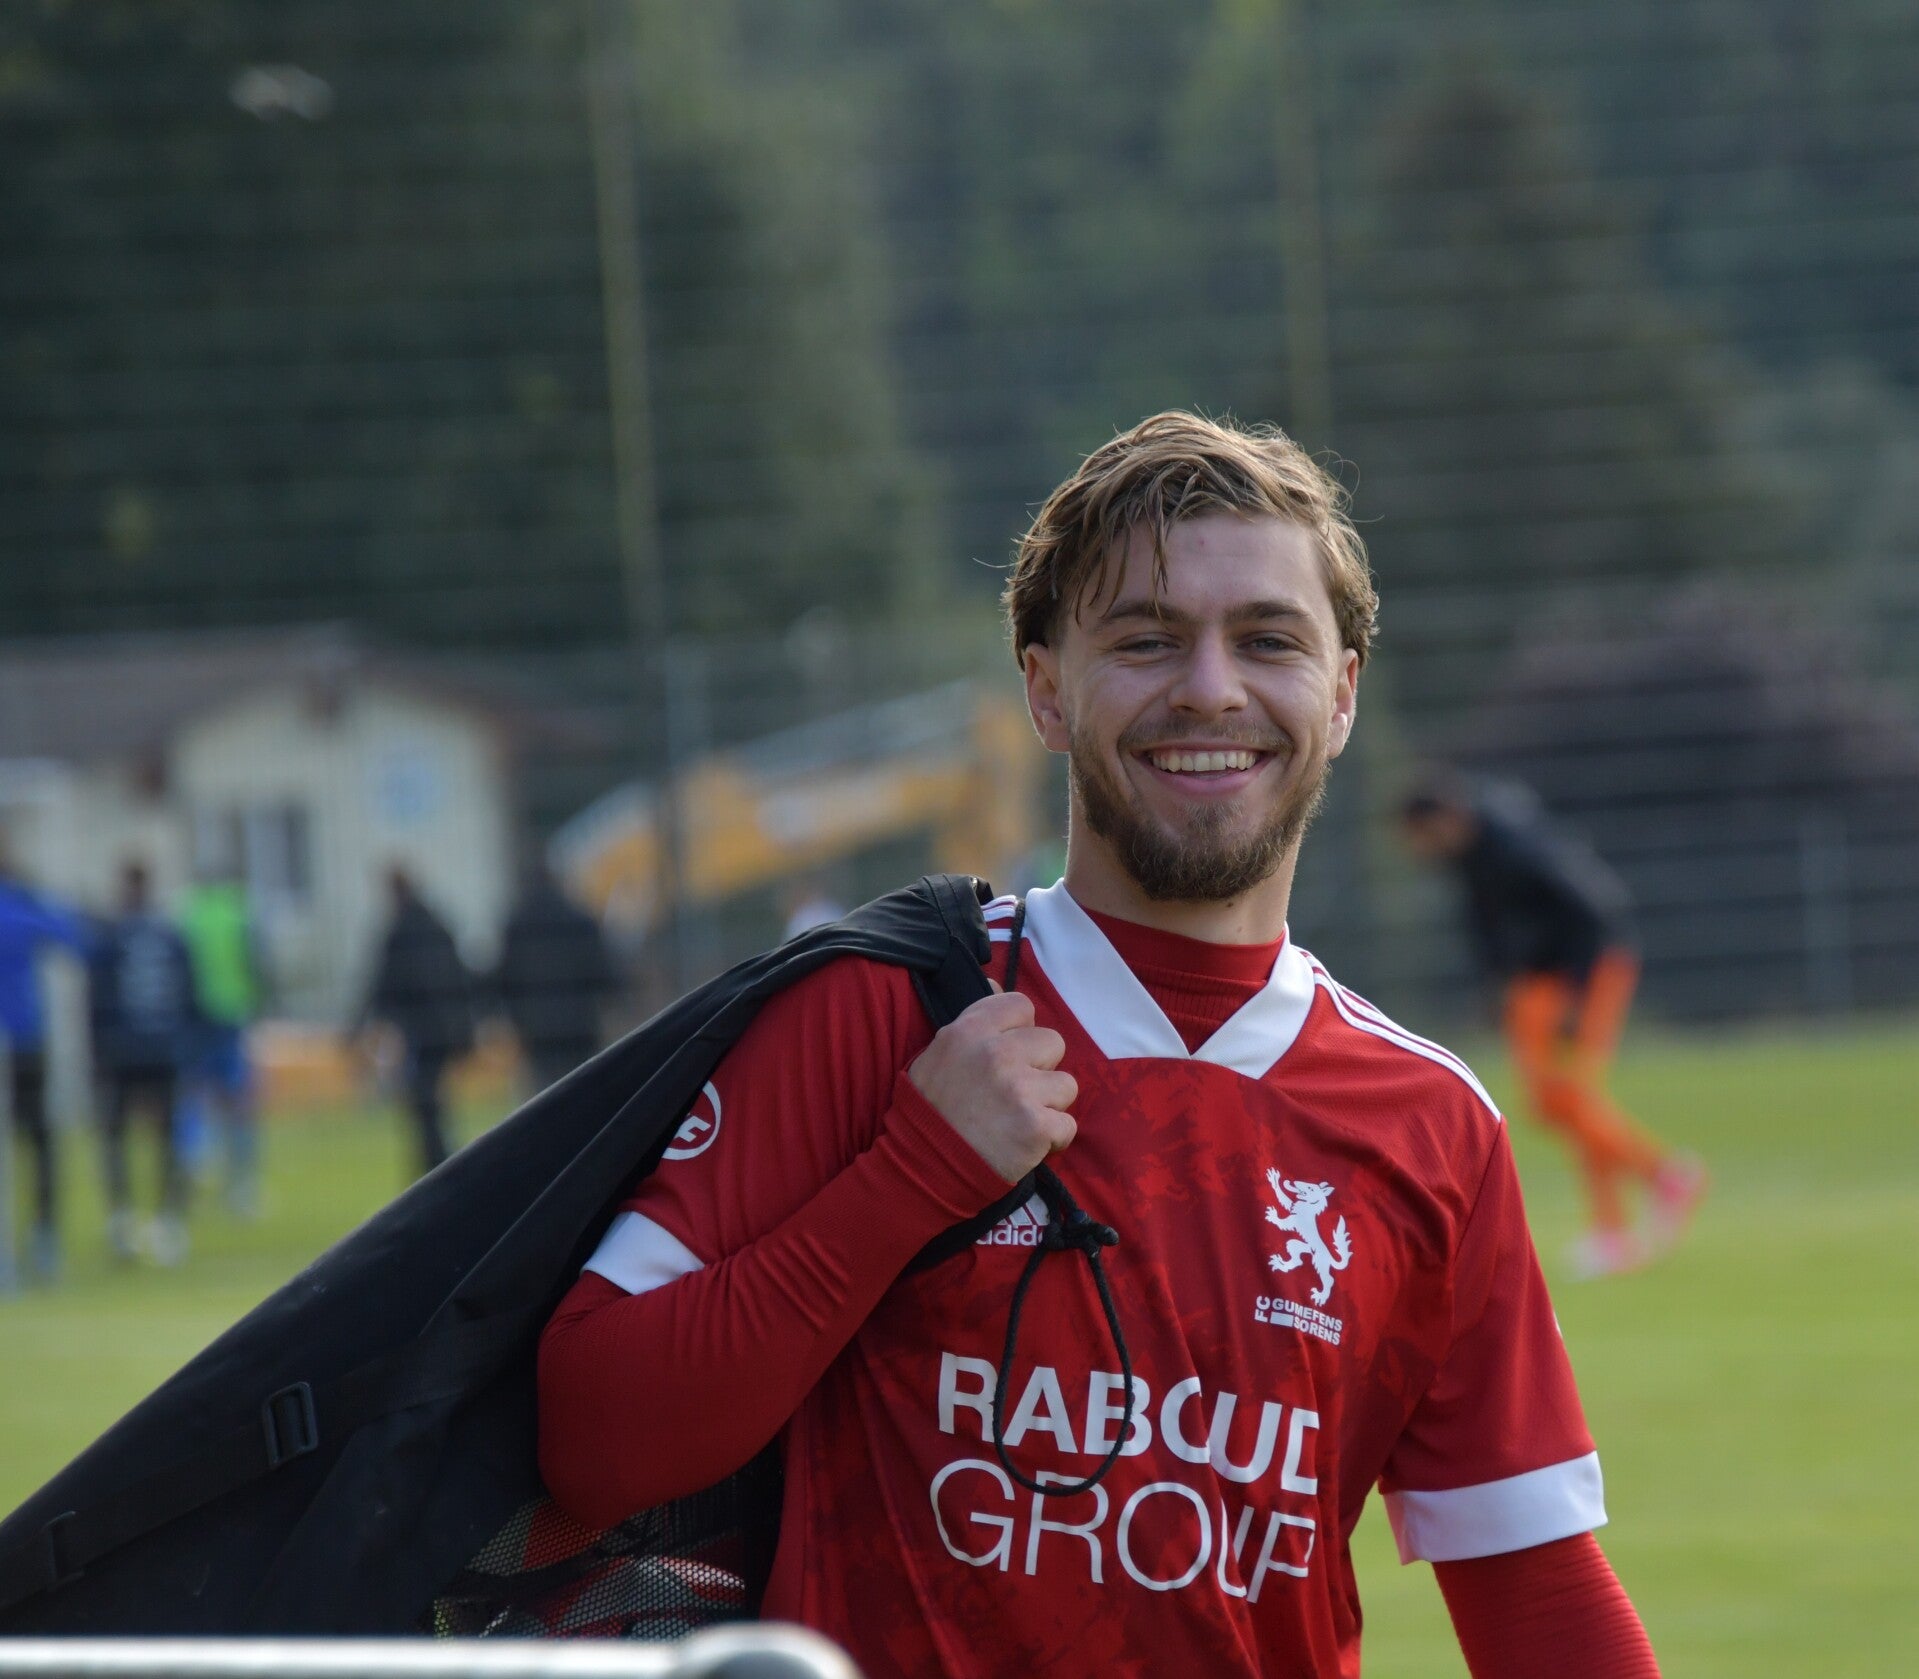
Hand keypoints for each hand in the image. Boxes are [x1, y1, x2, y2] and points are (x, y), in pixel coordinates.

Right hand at [906, 986, 1076, 1183]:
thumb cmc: (930, 1109)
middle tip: (1014, 1092)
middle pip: (1053, 1043)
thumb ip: (973, 1021)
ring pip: (1066, 1085)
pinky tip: (1025, 1143)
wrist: (923, 1166)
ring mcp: (1019, 1090)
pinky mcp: (1036, 1127)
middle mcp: (996, 1054)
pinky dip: (1051, 1139)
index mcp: (969, 1030)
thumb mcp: (937, 1052)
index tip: (1009, 1054)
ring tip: (1018, 1119)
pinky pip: (1067, 1125)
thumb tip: (998, 987)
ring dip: (1048, 1104)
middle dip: (1039, 1068)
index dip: (1020, 1031)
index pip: (1021, 1006)